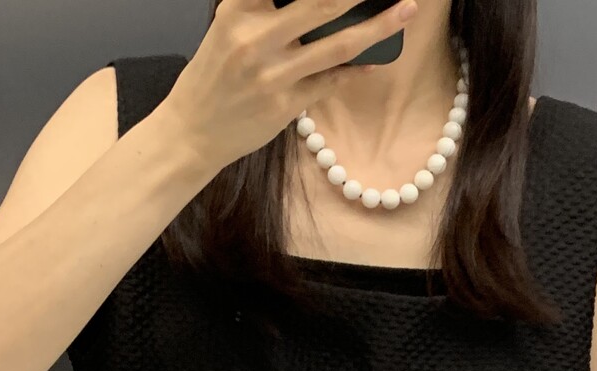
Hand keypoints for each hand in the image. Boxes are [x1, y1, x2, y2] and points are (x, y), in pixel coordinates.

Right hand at [164, 0, 418, 173]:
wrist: (192, 132)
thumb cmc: (213, 76)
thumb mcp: (228, 27)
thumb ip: (264, 7)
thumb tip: (320, 4)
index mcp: (239, 9)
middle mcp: (256, 37)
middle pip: (323, 3)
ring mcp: (273, 74)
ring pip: (339, 44)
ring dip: (379, 25)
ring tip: (405, 9)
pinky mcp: (285, 105)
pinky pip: (331, 81)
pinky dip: (357, 69)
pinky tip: (376, 58)